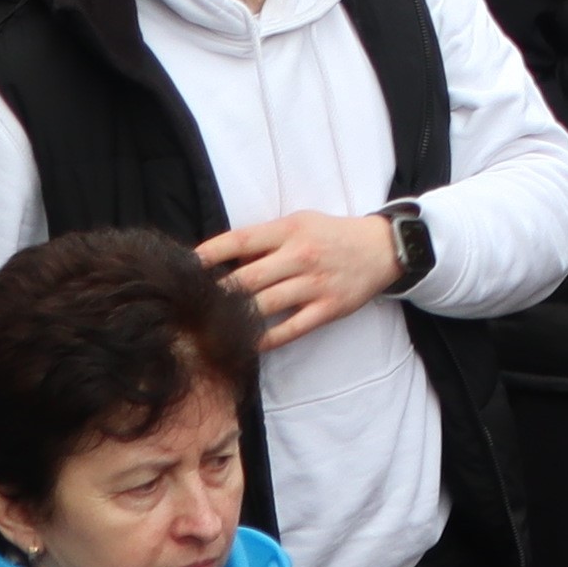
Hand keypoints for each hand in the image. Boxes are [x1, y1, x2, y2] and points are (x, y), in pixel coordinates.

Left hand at [198, 208, 402, 343]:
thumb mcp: (300, 223)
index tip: (186, 267)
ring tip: (212, 328)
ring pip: (265, 305)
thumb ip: (266, 240)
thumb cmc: (331, 234)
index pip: (240, 241)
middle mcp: (300, 255)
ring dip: (236, 319)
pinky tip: (247, 344)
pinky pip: (290, 329)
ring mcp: (315, 283)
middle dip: (217, 294)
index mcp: (289, 230)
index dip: (210, 254)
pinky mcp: (328, 308)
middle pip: (247, 278)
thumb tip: (224, 260)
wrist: (382, 247)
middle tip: (193, 307)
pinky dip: (266, 339)